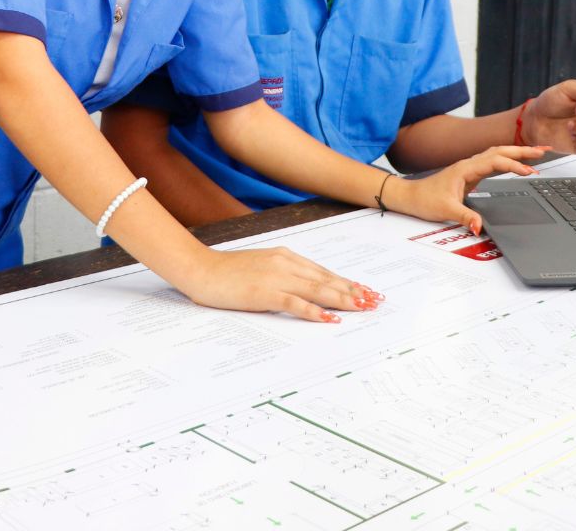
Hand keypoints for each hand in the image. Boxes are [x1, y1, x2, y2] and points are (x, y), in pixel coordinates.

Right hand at [173, 245, 383, 322]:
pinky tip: (329, 318)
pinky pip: (295, 303)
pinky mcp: (265, 292)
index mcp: (286, 257)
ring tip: (363, 307)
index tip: (364, 290)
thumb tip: (304, 287)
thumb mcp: (261, 266)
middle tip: (375, 300)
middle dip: (353, 291)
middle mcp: (286, 264)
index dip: (346, 282)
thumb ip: (282, 273)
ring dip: (343, 299)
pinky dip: (314, 311)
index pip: (323, 272)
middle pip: (327, 280)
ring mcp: (276, 277)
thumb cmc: (227, 271)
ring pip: (318, 289)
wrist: (200, 269)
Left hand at [386, 145, 545, 233]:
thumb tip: (479, 226)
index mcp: (465, 169)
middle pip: (501, 151)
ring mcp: (470, 168)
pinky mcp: (471, 175)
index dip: (514, 166)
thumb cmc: (424, 200)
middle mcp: (469, 165)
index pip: (496, 162)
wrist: (410, 197)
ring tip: (537, 153)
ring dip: (517, 152)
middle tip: (545, 150)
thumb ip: (464, 217)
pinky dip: (509, 160)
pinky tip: (517, 164)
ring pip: (498, 154)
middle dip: (523, 151)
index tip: (529, 172)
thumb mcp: (445, 210)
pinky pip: (494, 162)